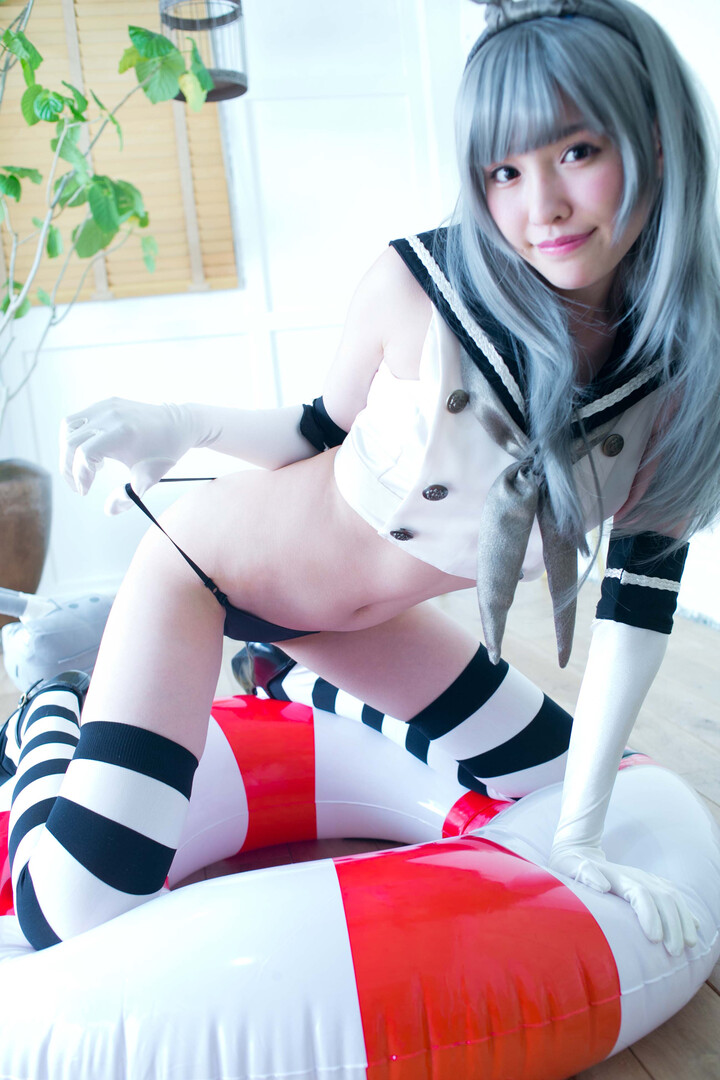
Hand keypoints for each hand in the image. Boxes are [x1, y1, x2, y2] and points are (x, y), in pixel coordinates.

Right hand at [60, 398, 197, 513]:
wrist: (179, 424)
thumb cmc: (164, 452)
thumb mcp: (149, 477)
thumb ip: (129, 496)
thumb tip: (109, 510)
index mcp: (122, 433)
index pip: (85, 454)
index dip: (80, 476)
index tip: (85, 490)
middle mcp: (110, 416)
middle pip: (70, 441)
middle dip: (68, 467)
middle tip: (78, 484)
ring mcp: (106, 406)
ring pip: (68, 427)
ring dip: (68, 450)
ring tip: (87, 466)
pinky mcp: (105, 403)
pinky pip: (78, 419)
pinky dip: (76, 437)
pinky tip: (93, 451)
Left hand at [549, 843, 699, 955]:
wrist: (579, 852)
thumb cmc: (571, 866)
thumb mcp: (570, 867)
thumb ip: (586, 875)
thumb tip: (602, 886)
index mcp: (617, 876)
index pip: (640, 894)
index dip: (649, 915)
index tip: (655, 939)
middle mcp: (636, 876)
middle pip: (662, 898)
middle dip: (672, 925)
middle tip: (674, 952)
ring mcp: (645, 879)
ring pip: (673, 897)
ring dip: (683, 920)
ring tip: (688, 945)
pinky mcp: (649, 883)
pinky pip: (673, 896)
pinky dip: (685, 911)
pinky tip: (694, 927)